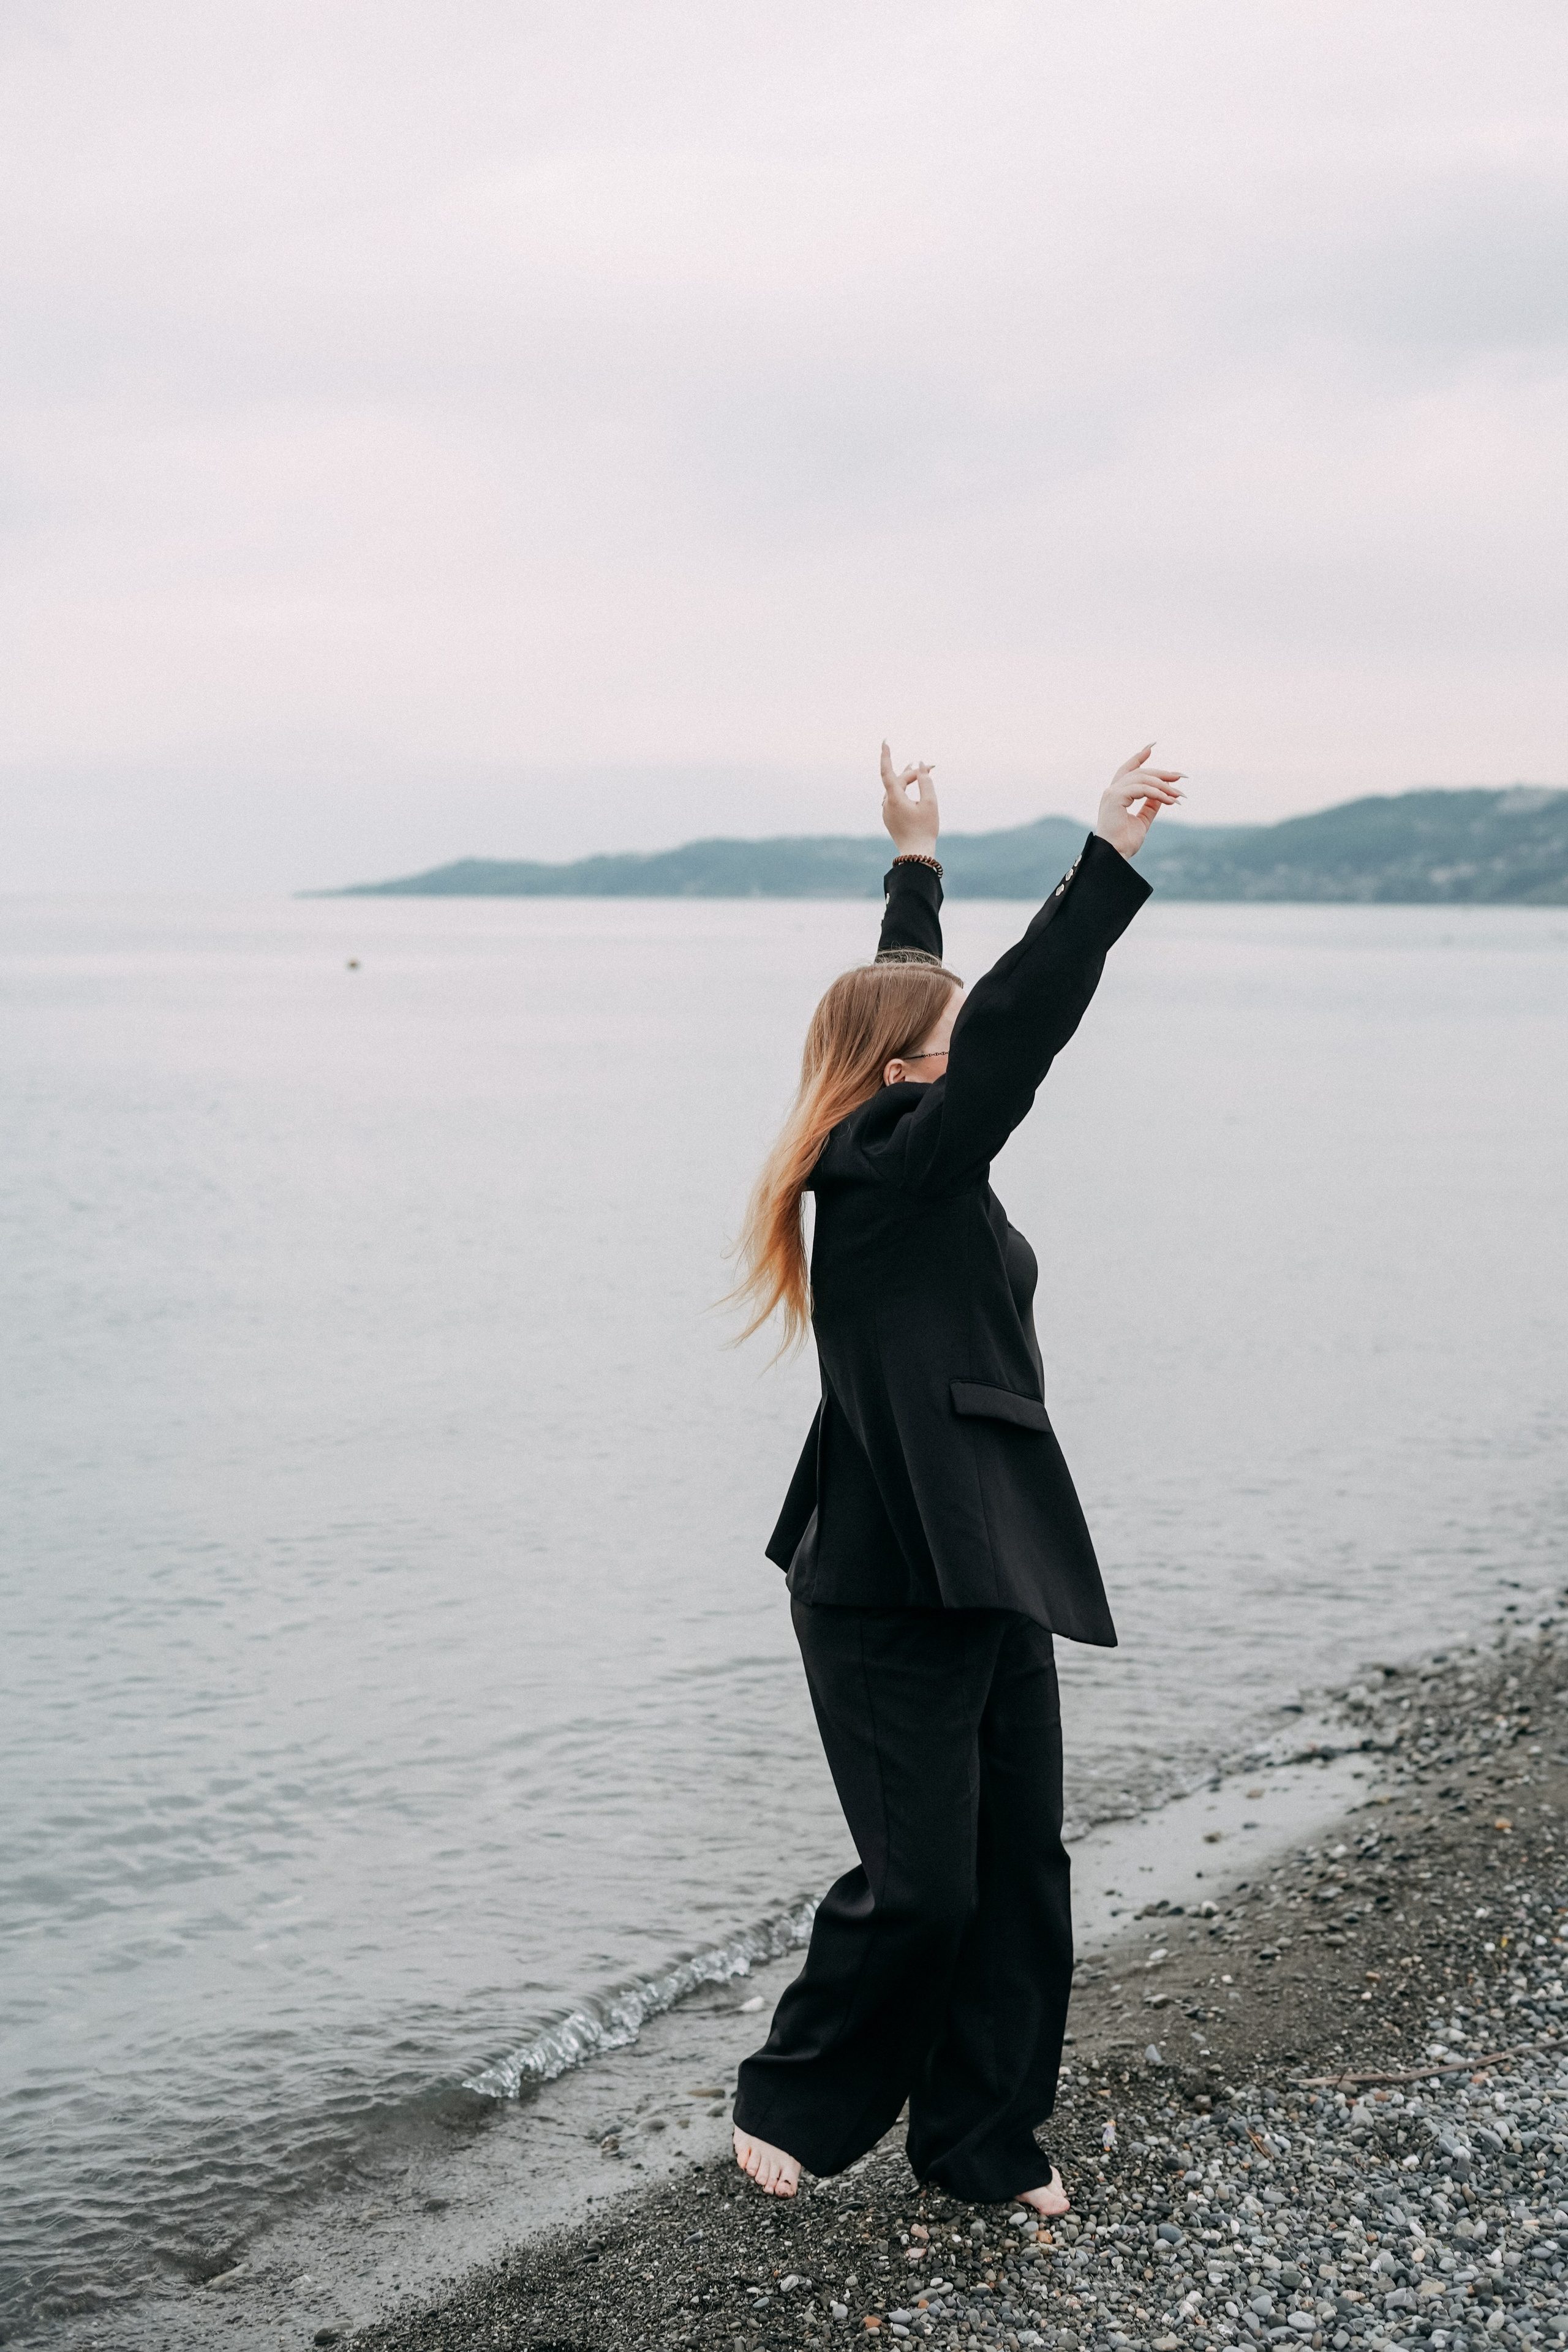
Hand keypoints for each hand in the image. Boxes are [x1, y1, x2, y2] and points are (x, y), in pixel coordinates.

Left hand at [880, 742, 939, 856]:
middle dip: (914, 773)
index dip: (886, 755)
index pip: (888, 772)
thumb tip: (921, 764)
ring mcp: (886, 811)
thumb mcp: (930, 803)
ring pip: (896, 788)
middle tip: (933, 767)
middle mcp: (886, 804)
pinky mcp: (889, 817)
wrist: (916, 854)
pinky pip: (894, 797)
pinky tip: (909, 785)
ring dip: (908, 779)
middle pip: (898, 780)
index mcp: (894, 799)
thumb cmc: (925, 829)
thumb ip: (926, 781)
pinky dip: (904, 790)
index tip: (885, 741)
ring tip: (914, 766)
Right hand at [1094, 745, 1184, 857]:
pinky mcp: (1115, 797)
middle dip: (1161, 773)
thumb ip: (1150, 806)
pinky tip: (1170, 801)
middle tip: (1180, 776)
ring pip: (1142, 779)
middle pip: (1140, 773)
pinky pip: (1142, 789)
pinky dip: (1158, 794)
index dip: (1138, 758)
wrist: (1115, 855)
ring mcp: (1112, 793)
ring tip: (1178, 795)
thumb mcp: (1142, 821)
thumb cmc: (1125, 842)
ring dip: (1163, 786)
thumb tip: (1162, 795)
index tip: (1151, 748)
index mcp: (1116, 795)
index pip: (1127, 770)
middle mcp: (1112, 791)